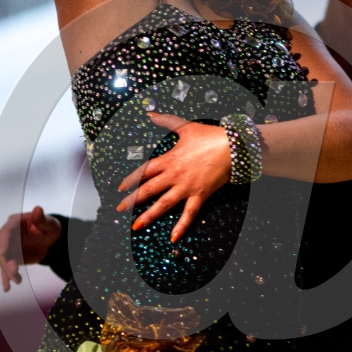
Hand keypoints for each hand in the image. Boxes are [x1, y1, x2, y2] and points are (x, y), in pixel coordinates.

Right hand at [0, 205, 61, 292]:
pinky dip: (6, 278)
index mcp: (15, 223)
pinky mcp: (12, 259)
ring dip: (8, 271)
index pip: (6, 231)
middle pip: (3, 248)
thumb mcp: (49, 223)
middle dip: (6, 261)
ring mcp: (9, 248)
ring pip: (4, 261)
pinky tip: (7, 288)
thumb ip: (41, 219)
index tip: (3, 251)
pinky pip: (7, 269)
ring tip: (17, 280)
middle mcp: (8, 236)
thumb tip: (38, 209)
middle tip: (14, 270)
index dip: (4, 241)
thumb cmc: (49, 227)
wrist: (52, 240)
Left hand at [116, 113, 230, 241]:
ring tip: (136, 226)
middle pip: (148, 189)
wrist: (232, 146)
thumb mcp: (185, 126)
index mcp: (168, 159)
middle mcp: (174, 175)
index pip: (144, 171)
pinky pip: (189, 213)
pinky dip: (181, 225)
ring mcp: (186, 187)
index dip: (131, 179)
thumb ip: (166, 121)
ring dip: (149, 215)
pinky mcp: (200, 194)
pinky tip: (173, 238)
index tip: (120, 187)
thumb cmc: (208, 136)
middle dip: (132, 200)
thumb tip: (149, 113)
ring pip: (164, 204)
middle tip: (119, 209)